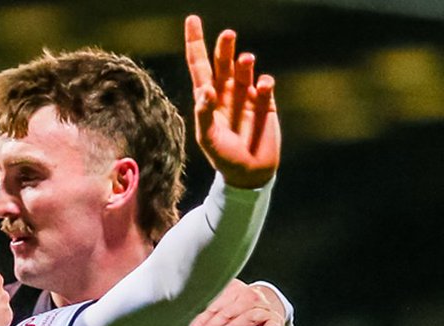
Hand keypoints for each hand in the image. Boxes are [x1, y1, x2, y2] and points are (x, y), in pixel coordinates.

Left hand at [184, 279, 286, 325]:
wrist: (269, 305)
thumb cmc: (240, 308)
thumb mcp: (225, 305)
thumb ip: (210, 314)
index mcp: (233, 290)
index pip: (213, 307)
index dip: (200, 321)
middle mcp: (248, 296)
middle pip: (226, 312)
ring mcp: (262, 307)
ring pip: (246, 316)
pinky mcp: (274, 319)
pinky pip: (272, 324)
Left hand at [185, 14, 279, 188]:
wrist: (250, 174)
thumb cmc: (224, 159)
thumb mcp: (208, 140)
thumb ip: (205, 115)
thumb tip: (206, 90)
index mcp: (208, 101)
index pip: (200, 66)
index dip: (195, 44)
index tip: (192, 19)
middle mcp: (226, 94)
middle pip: (223, 62)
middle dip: (225, 47)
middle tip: (228, 35)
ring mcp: (247, 97)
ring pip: (245, 69)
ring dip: (245, 63)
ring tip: (246, 60)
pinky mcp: (266, 104)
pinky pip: (265, 85)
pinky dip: (264, 83)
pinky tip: (262, 88)